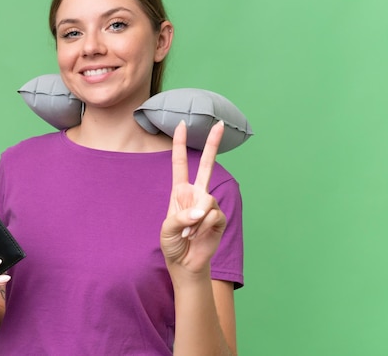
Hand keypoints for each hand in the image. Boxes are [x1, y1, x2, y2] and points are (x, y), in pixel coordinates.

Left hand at [160, 121, 226, 276]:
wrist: (185, 264)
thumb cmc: (172, 243)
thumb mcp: (167, 229)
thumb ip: (181, 217)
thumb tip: (201, 211)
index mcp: (180, 192)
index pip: (180, 163)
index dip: (180, 144)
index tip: (181, 124)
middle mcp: (196, 194)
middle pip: (206, 165)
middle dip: (213, 144)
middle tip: (220, 124)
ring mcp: (208, 205)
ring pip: (206, 199)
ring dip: (195, 220)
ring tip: (188, 233)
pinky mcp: (219, 218)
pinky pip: (212, 215)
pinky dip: (202, 227)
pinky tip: (198, 236)